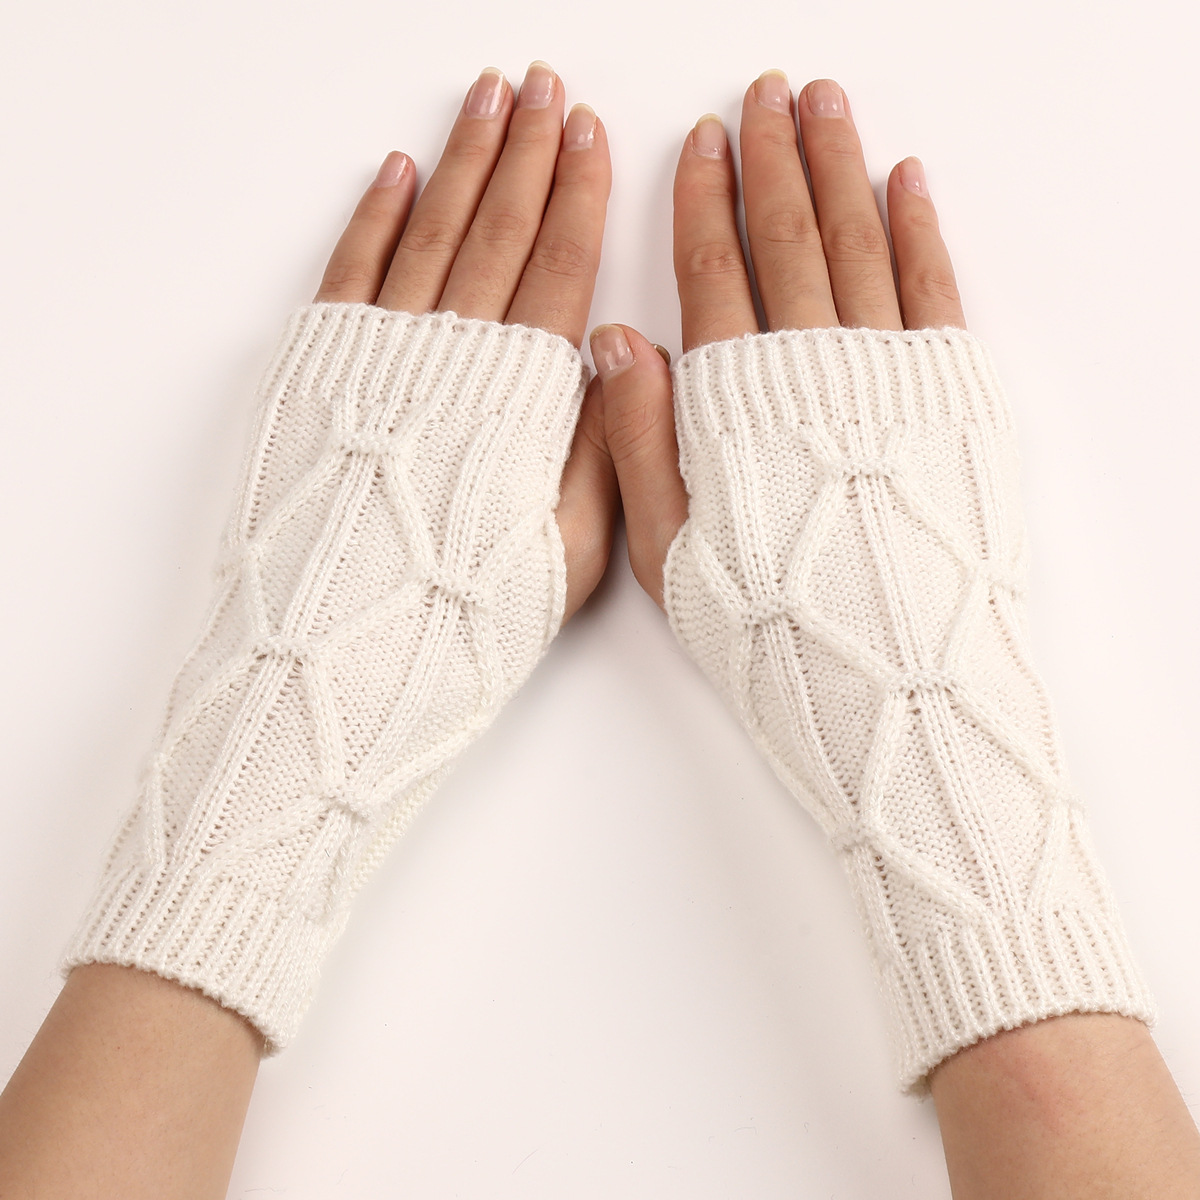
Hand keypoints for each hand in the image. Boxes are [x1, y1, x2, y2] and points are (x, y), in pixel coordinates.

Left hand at [314, 62, 616, 621]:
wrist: (344, 652)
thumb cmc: (465, 615)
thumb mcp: (569, 552)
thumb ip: (597, 451)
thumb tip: (609, 359)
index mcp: (520, 397)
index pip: (560, 268)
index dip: (578, 195)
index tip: (590, 133)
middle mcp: (450, 357)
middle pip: (498, 230)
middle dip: (526, 150)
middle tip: (545, 86)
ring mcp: (380, 355)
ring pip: (430, 232)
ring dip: (461, 160)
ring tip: (487, 98)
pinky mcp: (319, 370)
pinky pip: (352, 270)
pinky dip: (375, 215)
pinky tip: (397, 171)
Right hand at [591, 71, 965, 606]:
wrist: (891, 680)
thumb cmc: (771, 627)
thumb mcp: (670, 552)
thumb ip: (642, 442)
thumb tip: (615, 340)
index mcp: (737, 402)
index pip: (712, 271)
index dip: (705, 200)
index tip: (703, 142)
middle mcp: (813, 369)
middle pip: (787, 237)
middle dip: (773, 159)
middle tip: (765, 94)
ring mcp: (889, 374)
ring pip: (857, 242)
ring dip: (839, 167)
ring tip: (824, 105)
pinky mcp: (953, 394)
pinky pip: (933, 288)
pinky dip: (918, 228)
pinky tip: (904, 180)